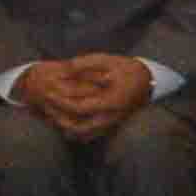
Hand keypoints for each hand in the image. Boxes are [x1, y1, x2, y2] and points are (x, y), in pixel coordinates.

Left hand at [11, 53, 148, 139]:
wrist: (149, 82)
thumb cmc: (128, 69)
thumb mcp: (108, 60)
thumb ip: (86, 64)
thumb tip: (65, 68)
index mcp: (110, 102)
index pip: (79, 107)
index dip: (61, 101)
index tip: (47, 93)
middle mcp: (110, 117)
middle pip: (79, 128)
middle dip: (59, 119)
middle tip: (45, 107)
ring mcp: (111, 124)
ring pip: (83, 135)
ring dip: (66, 128)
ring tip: (51, 115)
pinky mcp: (110, 126)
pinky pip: (89, 135)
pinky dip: (75, 131)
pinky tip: (64, 121)